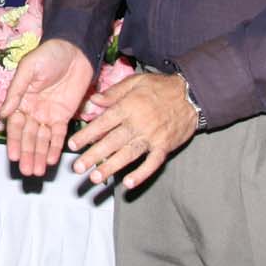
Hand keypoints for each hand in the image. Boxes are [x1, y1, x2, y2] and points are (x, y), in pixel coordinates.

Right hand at [0, 40, 94, 176]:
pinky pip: (59, 134)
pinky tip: (53, 160)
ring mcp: (49, 113)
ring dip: (40, 155)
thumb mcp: (28, 69)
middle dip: (28, 154)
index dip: (14, 141)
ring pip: (43, 139)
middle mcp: (33, 109)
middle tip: (27, 171)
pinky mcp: (65, 115)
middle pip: (29, 136)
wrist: (74, 49)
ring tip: (38, 171)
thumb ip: (15, 92)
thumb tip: (3, 114)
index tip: (14, 156)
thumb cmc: (48, 54)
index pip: (15, 125)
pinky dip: (56, 147)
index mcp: (21, 98)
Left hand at [66, 72, 197, 189]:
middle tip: (78, 168)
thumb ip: (113, 92)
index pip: (103, 122)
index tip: (72, 145)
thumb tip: (93, 100)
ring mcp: (152, 137)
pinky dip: (141, 174)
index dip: (87, 134)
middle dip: (93, 156)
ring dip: (112, 167)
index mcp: (129, 106)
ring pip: (128, 154)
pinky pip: (152, 163)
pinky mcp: (165, 147)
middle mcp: (138, 123)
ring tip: (96, 178)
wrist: (192, 95)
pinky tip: (128, 184)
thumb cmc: (161, 87)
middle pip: (112, 142)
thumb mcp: (136, 81)